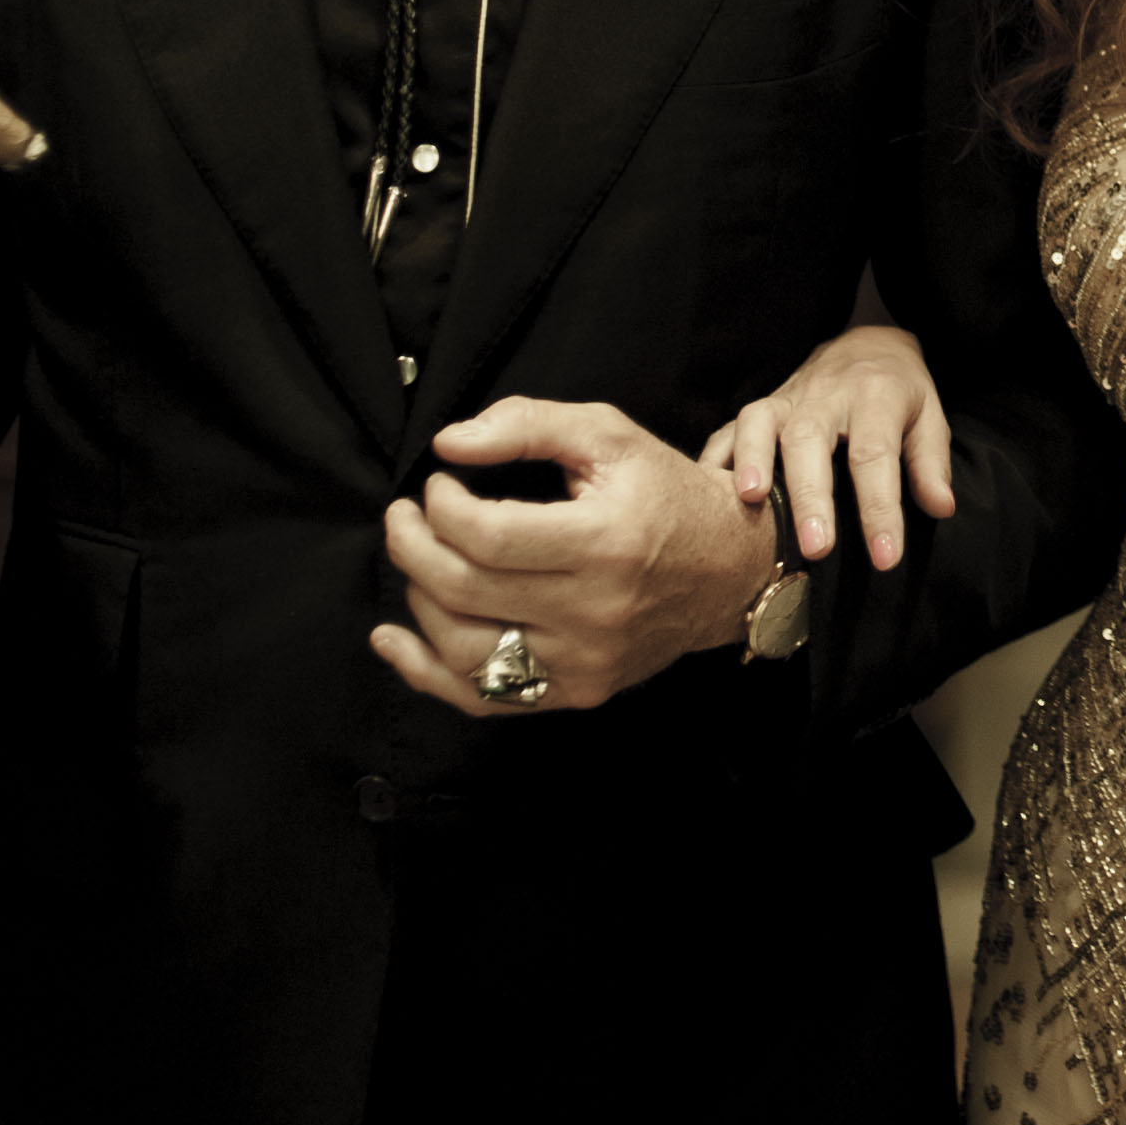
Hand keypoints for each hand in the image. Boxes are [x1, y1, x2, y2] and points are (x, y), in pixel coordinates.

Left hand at [369, 398, 773, 717]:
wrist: (731, 569)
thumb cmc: (667, 494)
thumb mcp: (610, 436)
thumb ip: (530, 425)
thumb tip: (452, 442)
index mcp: (606, 541)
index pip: (489, 536)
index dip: (441, 507)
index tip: (437, 484)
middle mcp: (597, 611)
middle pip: (466, 590)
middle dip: (412, 547)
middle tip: (404, 517)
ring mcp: (586, 662)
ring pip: (464, 650)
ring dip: (417, 601)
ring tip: (418, 563)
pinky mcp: (579, 692)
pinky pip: (485, 699)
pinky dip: (425, 673)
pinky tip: (394, 640)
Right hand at [702, 322, 951, 571]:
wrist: (867, 343)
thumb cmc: (899, 391)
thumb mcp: (930, 416)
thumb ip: (930, 462)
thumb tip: (940, 508)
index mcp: (875, 396)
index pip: (876, 455)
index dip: (880, 509)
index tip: (886, 558)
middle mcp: (826, 394)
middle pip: (810, 439)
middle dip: (810, 495)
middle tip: (816, 549)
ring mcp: (788, 398)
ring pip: (761, 423)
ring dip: (752, 460)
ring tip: (749, 502)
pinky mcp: (762, 406)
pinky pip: (729, 428)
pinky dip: (716, 458)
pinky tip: (709, 495)